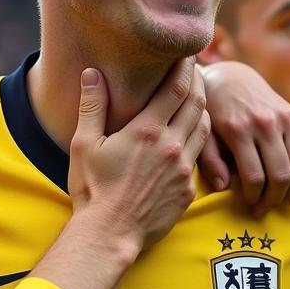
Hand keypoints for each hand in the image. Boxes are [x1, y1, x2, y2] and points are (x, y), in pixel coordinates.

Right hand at [68, 59, 209, 251]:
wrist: (109, 235)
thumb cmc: (92, 190)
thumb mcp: (84, 144)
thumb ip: (92, 106)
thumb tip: (92, 73)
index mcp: (147, 130)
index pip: (177, 88)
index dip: (185, 67)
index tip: (187, 53)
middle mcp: (172, 146)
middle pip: (198, 103)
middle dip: (199, 82)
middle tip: (196, 69)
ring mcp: (183, 169)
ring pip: (204, 128)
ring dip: (203, 109)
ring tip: (197, 98)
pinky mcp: (188, 189)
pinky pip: (201, 156)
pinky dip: (200, 139)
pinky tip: (191, 135)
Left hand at [198, 61, 289, 217]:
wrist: (230, 76)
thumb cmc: (210, 111)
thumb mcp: (203, 133)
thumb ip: (210, 161)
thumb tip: (224, 187)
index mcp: (239, 130)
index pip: (254, 176)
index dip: (254, 197)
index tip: (249, 206)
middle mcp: (265, 123)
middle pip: (280, 174)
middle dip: (274, 199)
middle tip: (265, 210)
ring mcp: (283, 118)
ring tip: (282, 201)